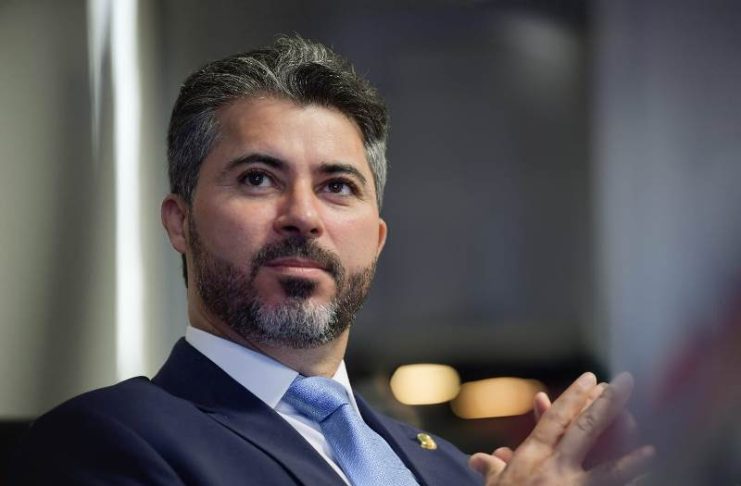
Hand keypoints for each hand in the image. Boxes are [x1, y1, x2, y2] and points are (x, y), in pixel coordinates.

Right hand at [468, 372, 653, 484]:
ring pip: (608, 468)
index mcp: (532, 457)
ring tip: (652, 439)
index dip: (573, 397)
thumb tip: (478, 459)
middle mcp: (553, 469)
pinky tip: (650, 476)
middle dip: (607, 404)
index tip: (590, 377)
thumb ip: (492, 469)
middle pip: (585, 429)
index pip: (555, 419)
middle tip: (625, 382)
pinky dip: (631, 483)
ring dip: (631, 452)